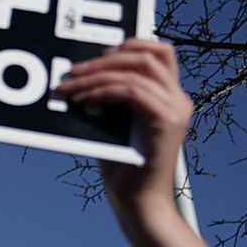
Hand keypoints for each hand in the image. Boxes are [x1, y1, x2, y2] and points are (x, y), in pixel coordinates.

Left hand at [54, 38, 192, 230]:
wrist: (139, 202)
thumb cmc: (123, 169)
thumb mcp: (115, 125)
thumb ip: (110, 99)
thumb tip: (80, 77)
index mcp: (171, 98)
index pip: (161, 52)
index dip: (130, 44)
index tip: (97, 55)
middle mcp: (179, 100)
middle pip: (147, 55)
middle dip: (104, 58)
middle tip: (72, 71)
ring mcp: (175, 109)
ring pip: (135, 70)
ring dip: (95, 75)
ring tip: (67, 86)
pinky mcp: (166, 121)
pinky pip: (131, 91)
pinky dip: (101, 91)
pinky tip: (81, 100)